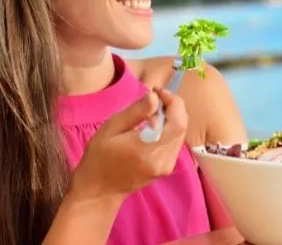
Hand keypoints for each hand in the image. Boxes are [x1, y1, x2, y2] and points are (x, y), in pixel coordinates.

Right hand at [70, 87, 187, 201]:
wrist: (99, 190)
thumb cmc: (99, 156)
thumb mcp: (111, 128)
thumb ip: (135, 112)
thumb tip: (155, 97)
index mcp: (147, 148)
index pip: (177, 123)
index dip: (174, 102)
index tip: (158, 91)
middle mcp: (162, 159)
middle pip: (181, 127)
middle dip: (173, 107)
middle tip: (155, 97)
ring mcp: (166, 166)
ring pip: (180, 134)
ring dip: (172, 117)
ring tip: (152, 110)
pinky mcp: (166, 169)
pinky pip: (175, 143)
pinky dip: (169, 129)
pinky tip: (153, 126)